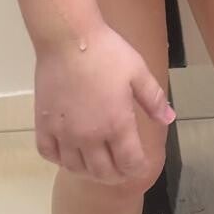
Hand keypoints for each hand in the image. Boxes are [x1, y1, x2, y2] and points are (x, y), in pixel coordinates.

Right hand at [33, 22, 173, 184]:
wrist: (68, 38)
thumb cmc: (107, 52)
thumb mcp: (138, 71)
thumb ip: (153, 98)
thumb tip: (169, 118)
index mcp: (116, 124)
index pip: (129, 163)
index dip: (137, 169)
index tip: (140, 165)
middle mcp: (89, 136)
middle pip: (102, 172)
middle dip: (115, 175)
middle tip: (120, 169)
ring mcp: (64, 133)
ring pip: (75, 168)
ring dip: (88, 171)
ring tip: (95, 164)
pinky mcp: (44, 124)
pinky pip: (49, 154)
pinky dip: (59, 159)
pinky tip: (67, 151)